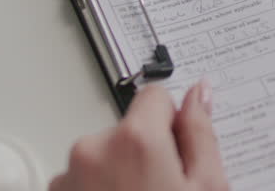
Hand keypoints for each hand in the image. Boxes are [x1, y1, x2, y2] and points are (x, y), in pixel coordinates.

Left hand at [49, 80, 228, 190]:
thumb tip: (199, 94)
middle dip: (146, 152)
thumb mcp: (207, 186)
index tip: (179, 152)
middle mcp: (92, 151)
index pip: (155, 96)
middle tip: (164, 189)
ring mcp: (68, 177)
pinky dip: (98, 190)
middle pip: (128, 127)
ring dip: (120, 173)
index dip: (173, 125)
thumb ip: (201, 134)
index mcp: (134, 140)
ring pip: (105, 154)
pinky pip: (82, 178)